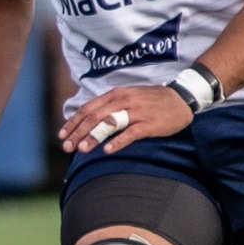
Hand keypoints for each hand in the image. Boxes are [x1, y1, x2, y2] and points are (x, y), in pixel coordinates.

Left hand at [58, 84, 192, 156]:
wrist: (181, 98)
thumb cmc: (151, 101)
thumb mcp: (127, 97)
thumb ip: (109, 107)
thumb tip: (87, 121)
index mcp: (115, 94)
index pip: (88, 108)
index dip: (73, 122)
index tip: (61, 135)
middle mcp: (123, 100)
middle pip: (95, 117)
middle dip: (78, 132)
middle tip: (66, 147)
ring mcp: (137, 111)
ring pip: (110, 124)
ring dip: (93, 136)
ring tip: (81, 149)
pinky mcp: (149, 123)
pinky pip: (131, 133)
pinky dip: (118, 141)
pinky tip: (107, 150)